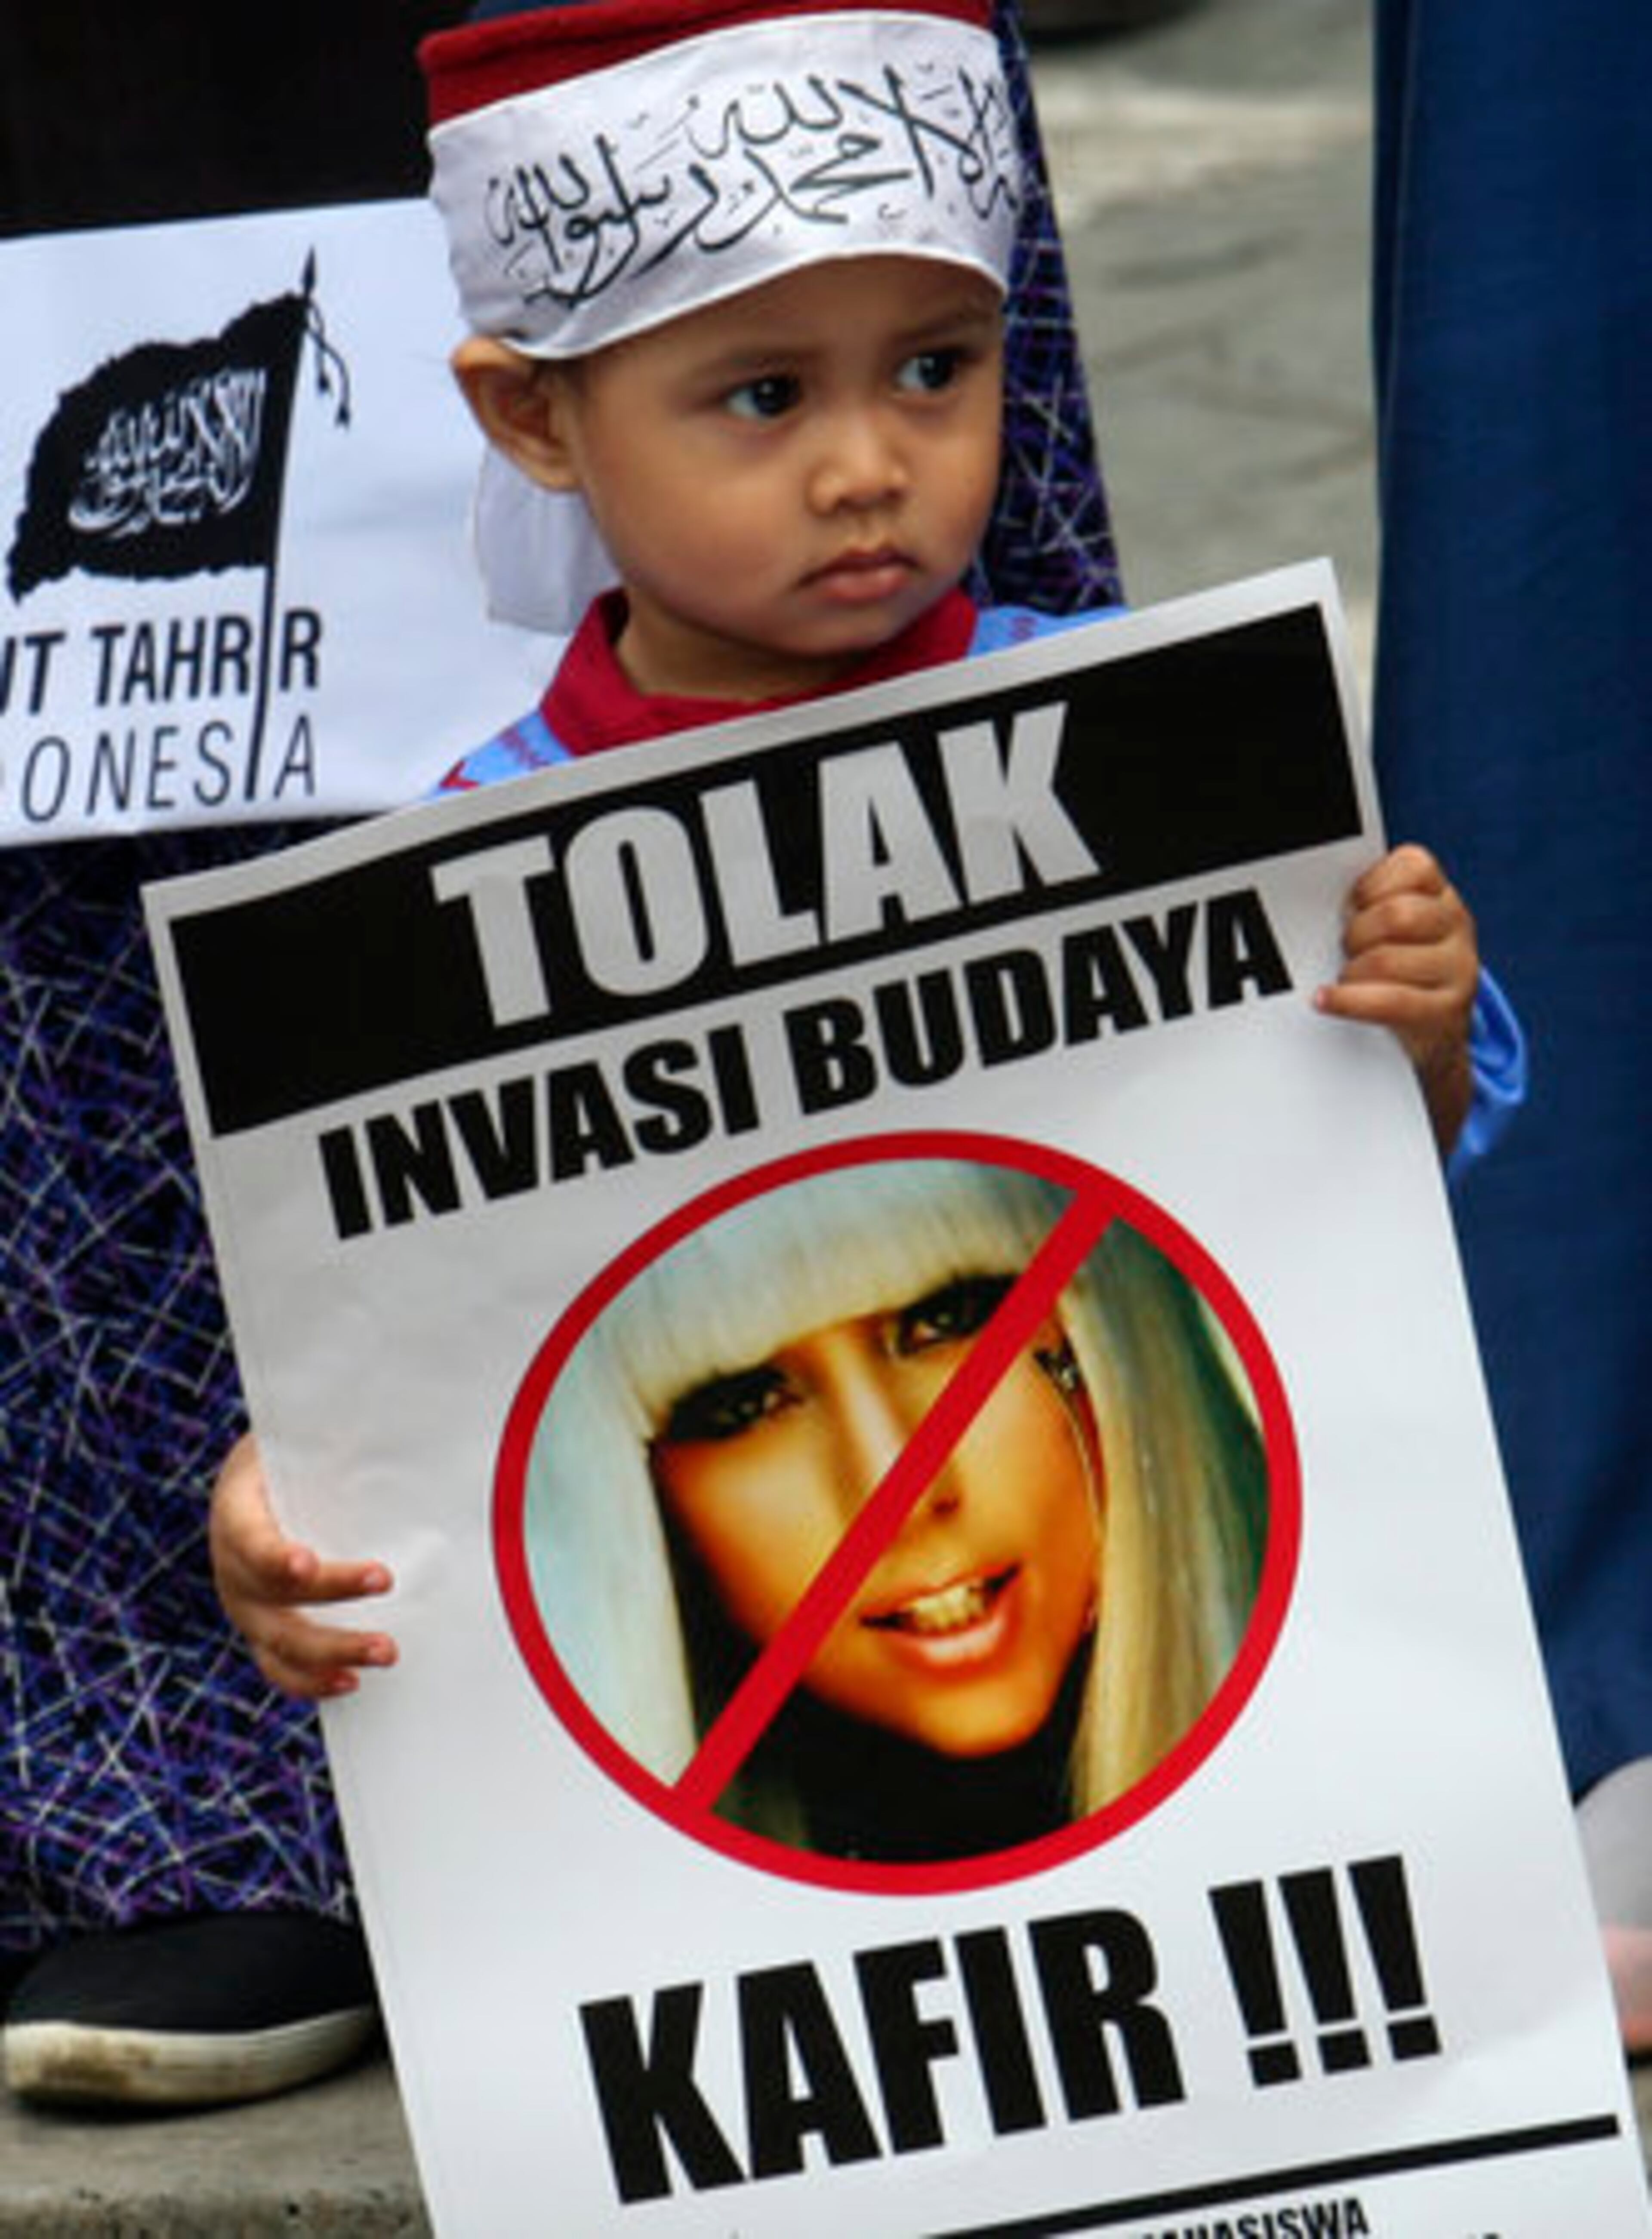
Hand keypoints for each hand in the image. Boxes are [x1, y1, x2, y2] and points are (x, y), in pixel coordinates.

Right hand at [210, 1432, 397, 1700]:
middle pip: (274, 1596)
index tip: (304, 1563)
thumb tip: (387, 1423)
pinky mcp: (265, 1631)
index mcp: (236, 1513)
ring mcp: (246, 1606)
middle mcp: (232, 1567)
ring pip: (280, 1643)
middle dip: (331, 1595)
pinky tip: (351, 1681)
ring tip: (387, 1650)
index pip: (249, 1540)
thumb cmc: (292, 1457)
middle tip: (385, 1581)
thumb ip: (330, 1437)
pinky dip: (313, 1681)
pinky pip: (282, 1666)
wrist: (262, 1484)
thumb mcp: (300, 1436)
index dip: (273, 1557)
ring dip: (333, 1652)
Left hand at [1315, 843, 1477, 1152]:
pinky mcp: (1446, 1012)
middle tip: (1346, 950)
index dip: (1371, 885)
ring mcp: (1458, 969)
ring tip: (1347, 979)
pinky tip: (1324, 1000)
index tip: (1352, 905)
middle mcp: (1457, 926)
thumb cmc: (1396, 971)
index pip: (1414, 866)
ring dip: (1353, 972)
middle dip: (1357, 934)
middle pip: (1397, 915)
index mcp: (1441, 895)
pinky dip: (1348, 1001)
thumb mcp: (1391, 930)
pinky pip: (1390, 1002)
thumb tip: (1314, 895)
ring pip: (1387, 960)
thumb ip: (1368, 905)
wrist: (1432, 1037)